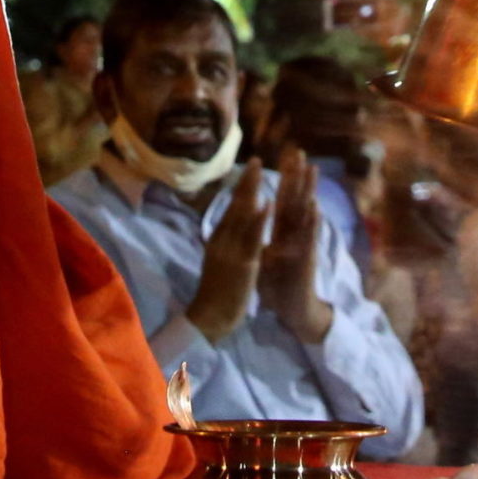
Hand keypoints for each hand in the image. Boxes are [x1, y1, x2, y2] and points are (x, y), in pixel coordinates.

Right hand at [187, 157, 268, 343]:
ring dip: (253, 192)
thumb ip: (225, 241)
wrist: (209, 318)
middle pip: (235, 206)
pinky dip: (259, 220)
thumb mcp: (218, 259)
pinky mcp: (243, 264)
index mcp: (218, 240)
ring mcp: (231, 251)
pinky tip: (267, 203)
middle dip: (247, 182)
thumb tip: (229, 223)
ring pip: (243, 216)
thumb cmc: (216, 290)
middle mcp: (222, 241)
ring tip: (261, 171)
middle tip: (257, 159)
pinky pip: (253, 239)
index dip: (241, 187)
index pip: (230, 208)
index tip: (250, 168)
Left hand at [259, 146, 334, 344]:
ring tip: (312, 171)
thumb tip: (250, 221)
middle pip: (295, 200)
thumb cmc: (277, 283)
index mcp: (282, 232)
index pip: (281, 200)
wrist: (291, 311)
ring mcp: (303, 245)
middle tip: (300, 152)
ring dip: (309, 192)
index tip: (284, 158)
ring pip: (306, 214)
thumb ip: (260, 237)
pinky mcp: (307, 260)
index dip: (281, 179)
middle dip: (297, 176)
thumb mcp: (263, 257)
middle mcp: (294, 235)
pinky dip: (312, 224)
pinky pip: (310, 239)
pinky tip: (315, 208)